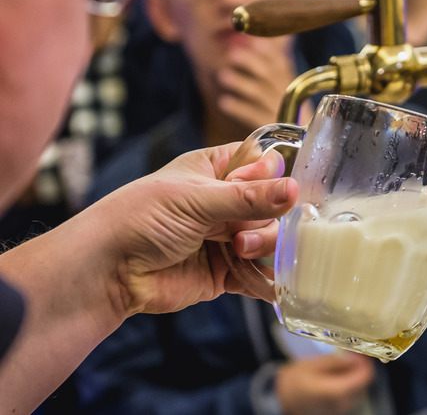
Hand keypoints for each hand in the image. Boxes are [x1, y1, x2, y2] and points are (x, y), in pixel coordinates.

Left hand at [91, 142, 295, 314]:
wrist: (109, 271)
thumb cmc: (141, 219)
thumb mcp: (196, 199)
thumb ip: (247, 198)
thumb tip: (293, 190)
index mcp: (215, 170)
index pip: (262, 164)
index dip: (269, 176)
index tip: (263, 187)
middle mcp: (224, 203)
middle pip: (273, 206)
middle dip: (265, 219)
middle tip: (242, 230)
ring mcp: (227, 238)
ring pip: (271, 239)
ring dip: (264, 246)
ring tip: (239, 251)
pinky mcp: (226, 273)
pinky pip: (258, 276)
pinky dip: (268, 282)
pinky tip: (277, 284)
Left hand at [216, 38, 297, 128]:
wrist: (293, 143)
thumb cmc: (279, 109)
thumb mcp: (278, 86)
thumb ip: (268, 66)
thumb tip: (253, 41)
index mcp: (290, 83)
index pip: (281, 64)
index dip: (268, 53)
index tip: (254, 42)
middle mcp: (287, 97)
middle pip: (271, 78)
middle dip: (252, 64)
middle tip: (232, 54)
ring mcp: (280, 113)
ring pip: (261, 96)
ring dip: (241, 84)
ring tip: (222, 76)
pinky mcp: (270, 130)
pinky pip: (254, 117)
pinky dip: (239, 109)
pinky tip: (224, 102)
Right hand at [276, 352, 376, 414]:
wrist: (280, 398)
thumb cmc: (295, 379)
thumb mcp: (315, 364)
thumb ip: (338, 362)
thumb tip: (356, 358)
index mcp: (337, 391)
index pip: (365, 378)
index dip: (366, 363)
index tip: (360, 353)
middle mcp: (342, 403)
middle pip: (362, 384)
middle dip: (358, 369)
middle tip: (349, 356)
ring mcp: (339, 410)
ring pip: (356, 391)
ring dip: (352, 377)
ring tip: (339, 365)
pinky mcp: (335, 411)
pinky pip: (347, 396)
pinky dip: (345, 385)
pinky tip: (334, 377)